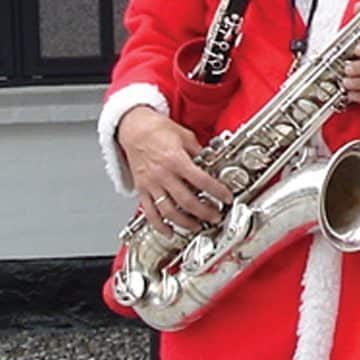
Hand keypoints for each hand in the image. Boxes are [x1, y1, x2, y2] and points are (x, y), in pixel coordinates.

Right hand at [117, 105, 230, 234]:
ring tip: (198, 226)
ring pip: (169, 211)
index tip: (226, 198)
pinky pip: (149, 212)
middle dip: (205, 212)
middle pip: (187, 201)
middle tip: (216, 216)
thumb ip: (199, 152)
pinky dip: (159, 225)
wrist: (132, 127)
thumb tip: (212, 163)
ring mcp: (151, 184)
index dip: (217, 191)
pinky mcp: (141, 189)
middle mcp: (163, 174)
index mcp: (176, 160)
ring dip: (185, 222)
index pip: (202, 181)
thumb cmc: (156, 129)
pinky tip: (169, 232)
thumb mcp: (185, 136)